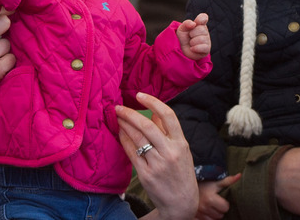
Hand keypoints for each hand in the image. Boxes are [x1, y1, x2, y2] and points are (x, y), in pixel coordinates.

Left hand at [117, 92, 197, 219]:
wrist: (181, 203)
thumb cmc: (181, 174)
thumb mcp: (182, 151)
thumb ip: (168, 132)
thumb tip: (155, 112)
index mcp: (181, 144)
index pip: (168, 116)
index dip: (153, 102)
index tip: (140, 95)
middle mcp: (170, 152)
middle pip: (147, 126)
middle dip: (130, 113)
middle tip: (118, 107)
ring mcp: (157, 164)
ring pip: (137, 138)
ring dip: (124, 124)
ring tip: (117, 117)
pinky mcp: (146, 174)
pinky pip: (131, 153)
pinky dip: (124, 140)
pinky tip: (119, 133)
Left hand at [177, 13, 210, 59]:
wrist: (182, 50)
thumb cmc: (183, 37)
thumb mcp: (182, 29)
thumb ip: (186, 24)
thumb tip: (193, 24)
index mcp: (199, 24)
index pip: (203, 17)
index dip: (201, 19)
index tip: (196, 22)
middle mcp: (205, 31)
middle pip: (201, 29)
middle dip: (192, 33)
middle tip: (190, 37)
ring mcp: (207, 40)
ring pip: (202, 39)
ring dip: (192, 42)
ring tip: (191, 43)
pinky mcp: (207, 49)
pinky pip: (204, 47)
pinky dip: (196, 48)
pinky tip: (192, 48)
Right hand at [196, 174, 240, 219]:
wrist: (189, 186)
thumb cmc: (205, 184)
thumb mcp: (216, 182)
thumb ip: (228, 180)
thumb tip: (239, 175)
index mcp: (210, 198)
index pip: (225, 208)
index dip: (225, 204)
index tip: (221, 199)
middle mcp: (204, 207)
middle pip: (220, 215)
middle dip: (220, 210)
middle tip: (216, 203)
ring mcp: (199, 212)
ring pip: (214, 219)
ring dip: (214, 215)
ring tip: (212, 207)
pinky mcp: (195, 216)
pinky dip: (208, 217)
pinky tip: (207, 211)